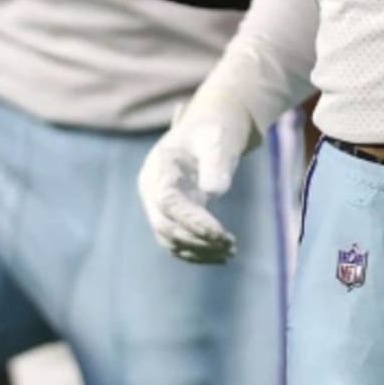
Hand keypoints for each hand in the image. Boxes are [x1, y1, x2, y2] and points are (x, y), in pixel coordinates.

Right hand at [137, 88, 258, 264]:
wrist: (209, 130)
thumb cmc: (213, 131)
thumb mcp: (217, 139)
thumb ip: (215, 161)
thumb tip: (213, 191)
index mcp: (160, 165)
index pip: (167, 201)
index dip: (191, 220)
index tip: (220, 233)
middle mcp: (152, 188)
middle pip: (164, 225)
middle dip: (197, 240)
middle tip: (230, 244)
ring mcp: (158, 204)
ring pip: (170, 240)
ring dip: (199, 250)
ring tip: (231, 250)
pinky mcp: (170, 216)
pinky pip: (178, 243)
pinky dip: (199, 252)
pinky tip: (224, 254)